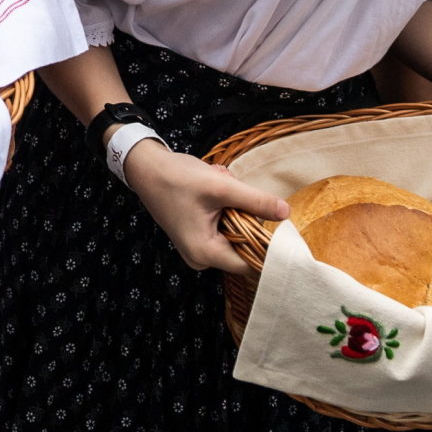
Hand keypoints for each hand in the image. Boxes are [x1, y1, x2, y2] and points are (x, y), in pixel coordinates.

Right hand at [125, 140, 289, 270]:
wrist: (144, 168)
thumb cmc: (176, 178)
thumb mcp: (220, 186)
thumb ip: (255, 201)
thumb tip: (286, 213)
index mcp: (206, 253)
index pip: (252, 264)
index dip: (268, 247)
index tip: (276, 223)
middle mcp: (201, 258)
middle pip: (244, 247)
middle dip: (246, 217)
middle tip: (232, 191)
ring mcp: (198, 248)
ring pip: (235, 234)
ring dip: (235, 209)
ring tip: (219, 185)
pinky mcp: (196, 237)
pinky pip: (224, 228)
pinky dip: (225, 208)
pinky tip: (213, 189)